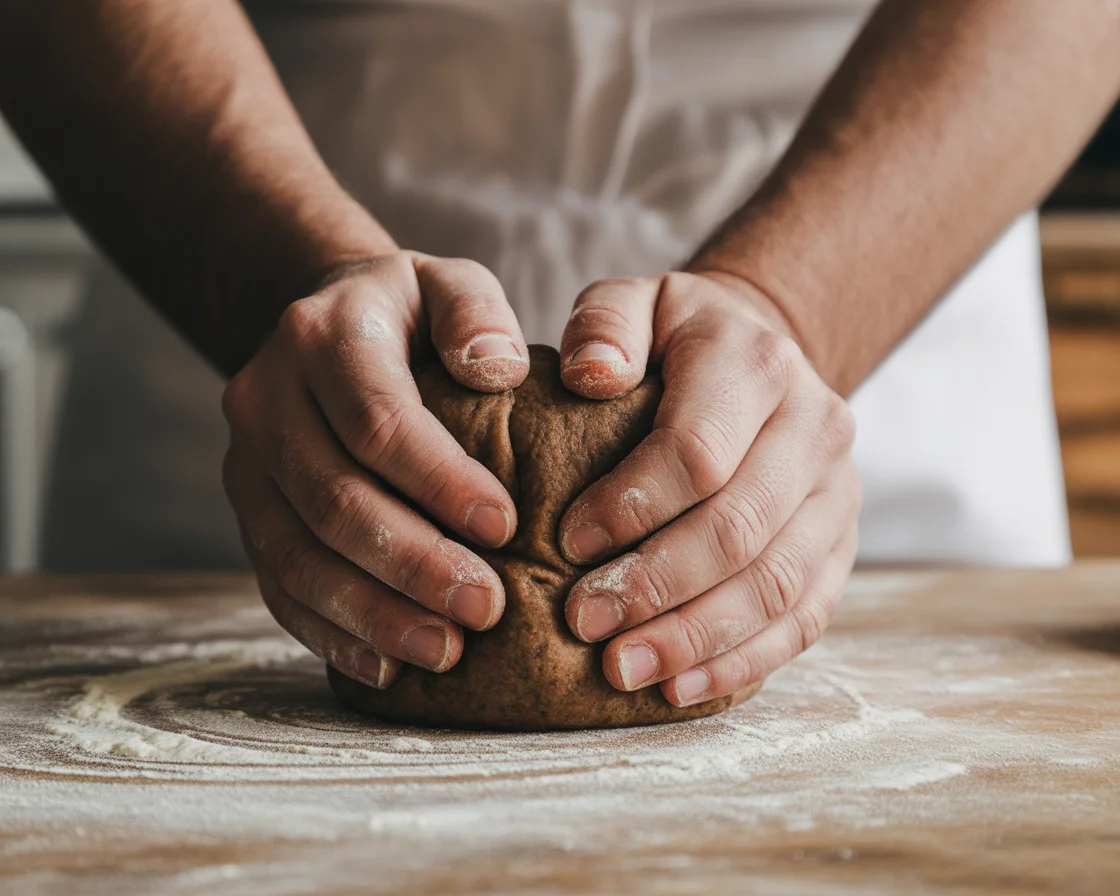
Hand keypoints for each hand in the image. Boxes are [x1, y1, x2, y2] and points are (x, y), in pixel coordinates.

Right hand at [221, 253, 528, 688]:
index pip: (377, 421)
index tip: (506, 528)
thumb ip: (475, 313)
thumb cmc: (407, 312)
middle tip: (487, 608)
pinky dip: (330, 632)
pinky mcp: (247, 511)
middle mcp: (266, 400)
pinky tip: (386, 665)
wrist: (319, 322)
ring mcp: (246, 463)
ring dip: (372, 614)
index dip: (439, 482)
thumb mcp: (446, 283)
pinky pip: (277, 584)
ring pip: (297, 556)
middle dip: (414, 564)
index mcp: (321, 338)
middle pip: (334, 500)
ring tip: (446, 652)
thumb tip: (498, 371)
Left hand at [557, 272, 859, 705]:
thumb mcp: (637, 302)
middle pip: (739, 529)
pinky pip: (803, 617)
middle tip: (582, 622)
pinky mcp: (841, 546)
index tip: (567, 542)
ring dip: (694, 637)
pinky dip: (742, 660)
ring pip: (775, 585)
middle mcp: (815, 428)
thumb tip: (591, 374)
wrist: (761, 360)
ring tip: (621, 669)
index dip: (631, 506)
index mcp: (759, 365)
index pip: (698, 451)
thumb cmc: (678, 340)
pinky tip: (680, 686)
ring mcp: (838, 493)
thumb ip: (604, 323)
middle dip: (655, 585)